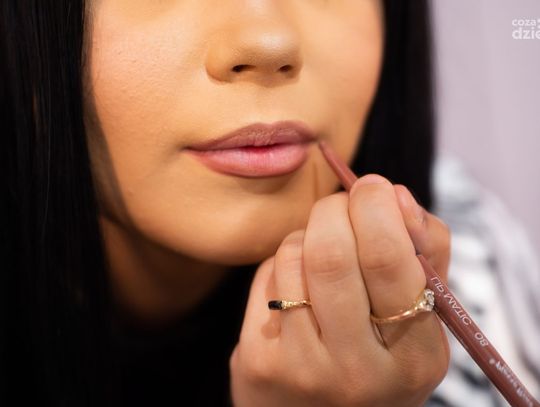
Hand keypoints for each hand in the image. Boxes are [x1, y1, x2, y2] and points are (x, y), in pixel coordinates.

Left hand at [230, 174, 450, 406]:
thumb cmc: (380, 355)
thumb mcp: (422, 315)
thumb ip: (426, 251)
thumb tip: (394, 195)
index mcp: (414, 356)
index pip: (387, 259)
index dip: (376, 207)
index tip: (373, 187)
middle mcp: (357, 370)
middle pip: (331, 253)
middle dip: (336, 208)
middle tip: (345, 203)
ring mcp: (301, 368)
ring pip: (294, 255)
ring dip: (309, 233)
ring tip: (323, 250)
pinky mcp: (258, 361)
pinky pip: (267, 275)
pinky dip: (287, 260)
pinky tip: (300, 282)